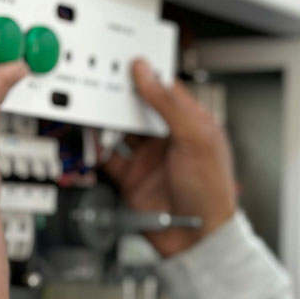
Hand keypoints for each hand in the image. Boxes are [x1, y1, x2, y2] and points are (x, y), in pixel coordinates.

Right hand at [103, 60, 237, 256]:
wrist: (195, 239)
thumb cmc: (210, 192)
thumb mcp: (194, 139)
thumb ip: (168, 104)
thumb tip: (146, 73)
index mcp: (191, 124)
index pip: (165, 89)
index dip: (146, 73)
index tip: (124, 59)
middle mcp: (168, 139)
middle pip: (137, 107)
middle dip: (119, 94)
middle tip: (99, 80)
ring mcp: (148, 159)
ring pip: (118, 129)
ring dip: (104, 118)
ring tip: (89, 104)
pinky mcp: (130, 179)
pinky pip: (106, 157)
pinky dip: (94, 147)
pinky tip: (89, 138)